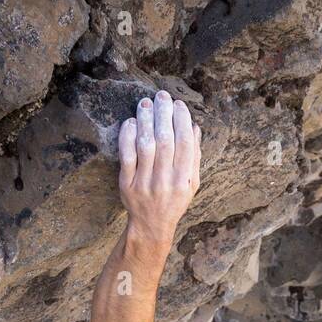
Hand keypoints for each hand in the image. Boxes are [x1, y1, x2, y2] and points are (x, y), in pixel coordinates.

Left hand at [118, 90, 200, 247]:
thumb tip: (194, 127)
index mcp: (184, 180)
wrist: (152, 226)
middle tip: (161, 96)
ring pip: (146, 145)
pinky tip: (131, 122)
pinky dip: (128, 136)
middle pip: (165, 140)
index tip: (178, 104)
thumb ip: (194, 157)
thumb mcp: (192, 183)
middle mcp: (166, 181)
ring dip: (145, 120)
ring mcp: (145, 183)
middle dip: (164, 114)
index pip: (185, 143)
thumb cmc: (174, 201)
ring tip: (145, 102)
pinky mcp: (127, 184)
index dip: (182, 120)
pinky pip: (127, 156)